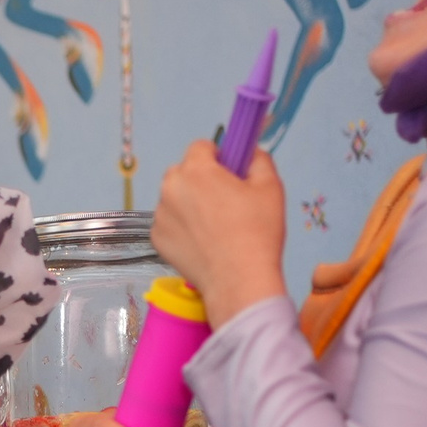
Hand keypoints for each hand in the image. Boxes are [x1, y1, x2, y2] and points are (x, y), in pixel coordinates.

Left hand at [149, 142, 288, 326]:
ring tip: (216, 225)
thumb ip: (258, 159)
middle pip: (183, 171)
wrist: (238, 280)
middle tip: (225, 199)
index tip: (230, 171)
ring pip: (175, 198)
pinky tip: (203, 241)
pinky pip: (169, 222)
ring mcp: (160, 216)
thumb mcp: (270, 186)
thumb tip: (249, 152)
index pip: (200, 146)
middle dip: (201, 179)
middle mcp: (170, 189)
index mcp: (195, 170)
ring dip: (190, 203)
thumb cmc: (257, 232)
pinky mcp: (156, 239)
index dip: (218, 156)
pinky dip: (182, 227)